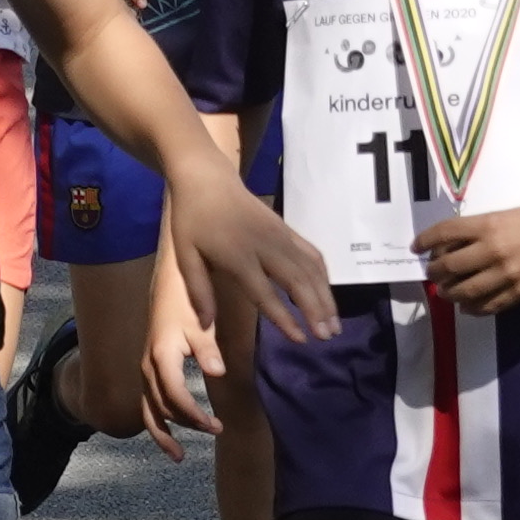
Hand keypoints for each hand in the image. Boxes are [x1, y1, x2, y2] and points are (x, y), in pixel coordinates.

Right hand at [132, 259, 214, 453]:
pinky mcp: (149, 368)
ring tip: (178, 456)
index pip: (174, 395)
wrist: (169, 282)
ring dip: (164, 433)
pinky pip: (148, 402)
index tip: (215, 427)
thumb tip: (217, 373)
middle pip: (162, 406)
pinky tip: (170, 436)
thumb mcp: (202, 324)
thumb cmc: (189, 301)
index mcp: (161, 355)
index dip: (192, 415)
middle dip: (187, 424)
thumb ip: (209, 350)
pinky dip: (157, 421)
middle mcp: (147, 365)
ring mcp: (145, 368)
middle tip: (217, 430)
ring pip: (149, 409)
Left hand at [173, 179, 340, 352]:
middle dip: (316, 310)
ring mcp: (281, 236)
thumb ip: (198, 291)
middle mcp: (266, 247)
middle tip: (327, 337)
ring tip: (334, 323)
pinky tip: (328, 294)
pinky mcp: (288, 230)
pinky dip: (323, 276)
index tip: (301, 340)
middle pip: (298, 282)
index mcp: (238, 257)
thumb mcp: (186, 256)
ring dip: (325, 296)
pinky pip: (312, 254)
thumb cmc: (193, 220)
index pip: (266, 294)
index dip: (285, 319)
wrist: (208, 179)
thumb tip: (205, 326)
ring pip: (311, 269)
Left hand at [414, 195, 519, 313]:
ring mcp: (506, 274)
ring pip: (465, 290)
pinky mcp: (519, 292)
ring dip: (449, 293)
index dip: (425, 240)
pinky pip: (488, 306)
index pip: (445, 233)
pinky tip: (466, 306)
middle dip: (434, 271)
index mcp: (488, 224)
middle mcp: (493, 249)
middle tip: (431, 273)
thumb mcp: (504, 216)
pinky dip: (472, 308)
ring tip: (445, 292)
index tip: (416, 247)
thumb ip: (478, 230)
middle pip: (449, 265)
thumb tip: (449, 247)